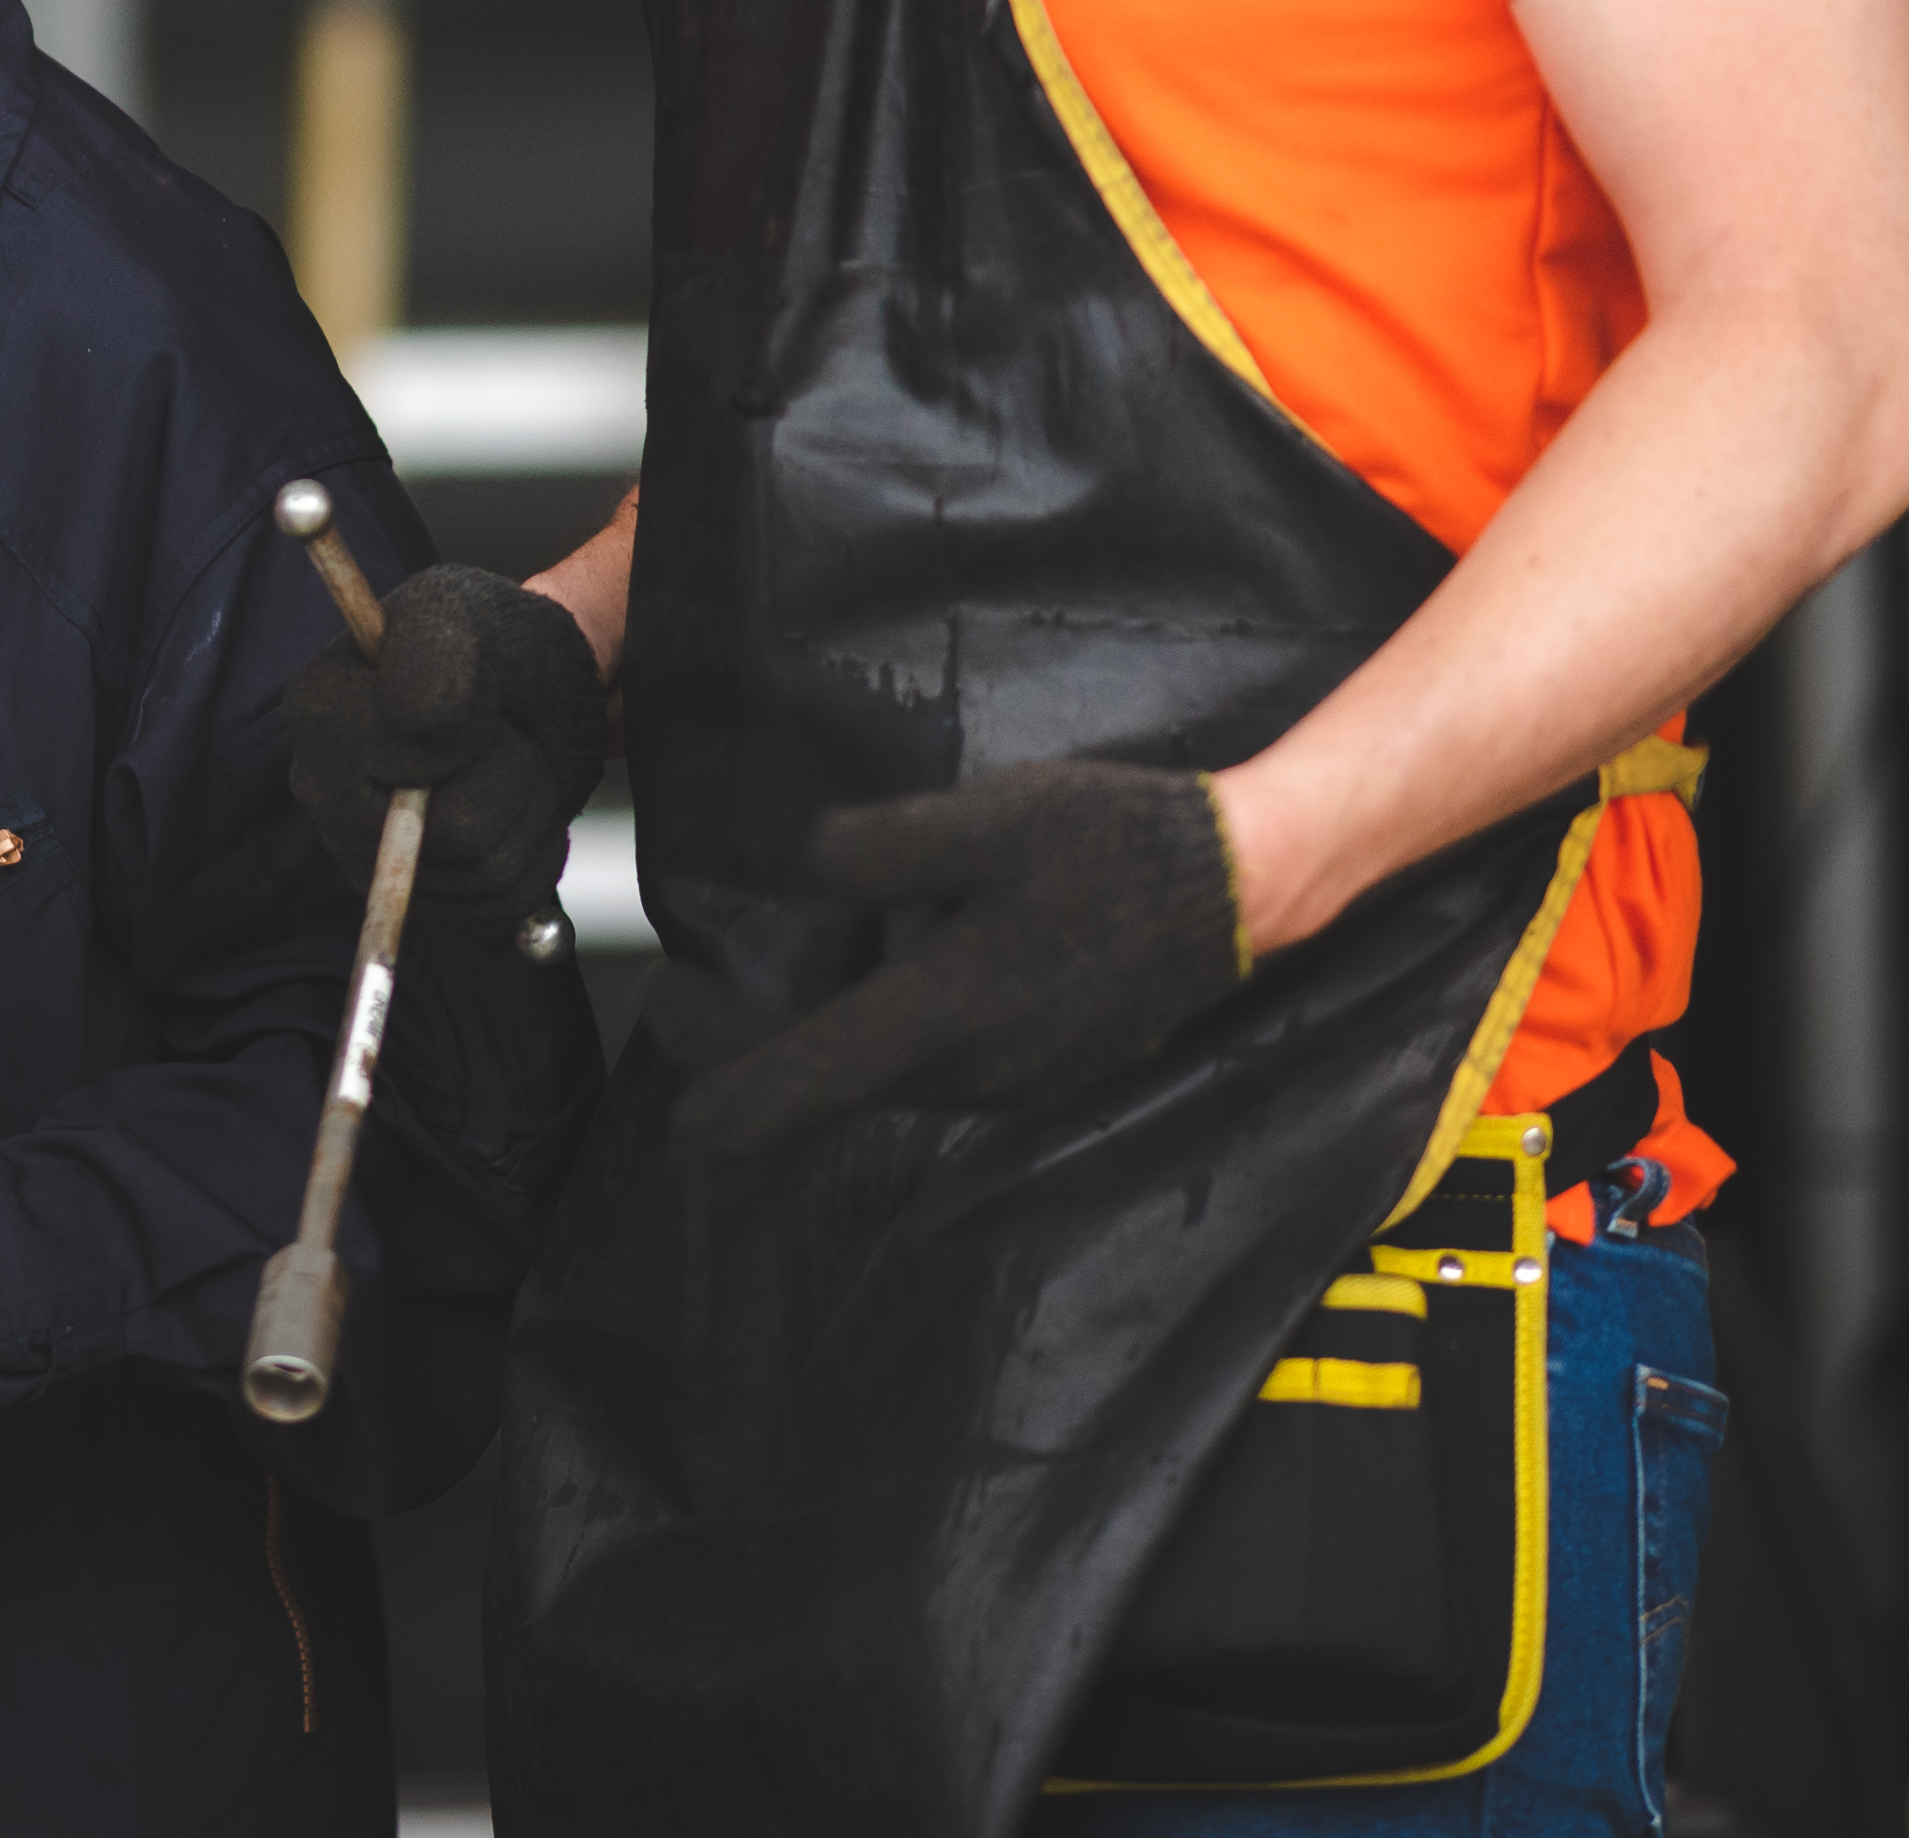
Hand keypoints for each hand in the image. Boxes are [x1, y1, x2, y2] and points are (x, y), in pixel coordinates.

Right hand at [277, 562, 610, 928]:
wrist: (524, 683)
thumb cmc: (487, 643)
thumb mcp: (467, 617)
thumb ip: (436, 657)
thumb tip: (414, 723)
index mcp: (319, 711)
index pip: (420, 769)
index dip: (474, 740)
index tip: (480, 699)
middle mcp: (326, 790)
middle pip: (459, 834)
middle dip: (515, 779)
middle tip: (506, 734)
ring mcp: (364, 852)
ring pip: (485, 875)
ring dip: (528, 815)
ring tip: (514, 767)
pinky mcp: (411, 897)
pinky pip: (494, 912)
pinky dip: (532, 862)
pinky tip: (518, 815)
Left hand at [667, 757, 1246, 1159]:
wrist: (1242, 886)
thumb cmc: (1108, 847)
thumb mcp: (976, 821)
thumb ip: (870, 854)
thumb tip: (807, 882)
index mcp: (935, 1022)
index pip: (793, 1086)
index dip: (713, 1084)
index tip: (666, 1060)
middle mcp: (966, 1076)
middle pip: (824, 1076)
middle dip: (750, 1032)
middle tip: (693, 979)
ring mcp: (1010, 1082)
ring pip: (879, 1064)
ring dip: (828, 1014)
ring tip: (832, 931)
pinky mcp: (1044, 1066)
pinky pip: (933, 1056)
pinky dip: (889, 1014)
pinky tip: (907, 944)